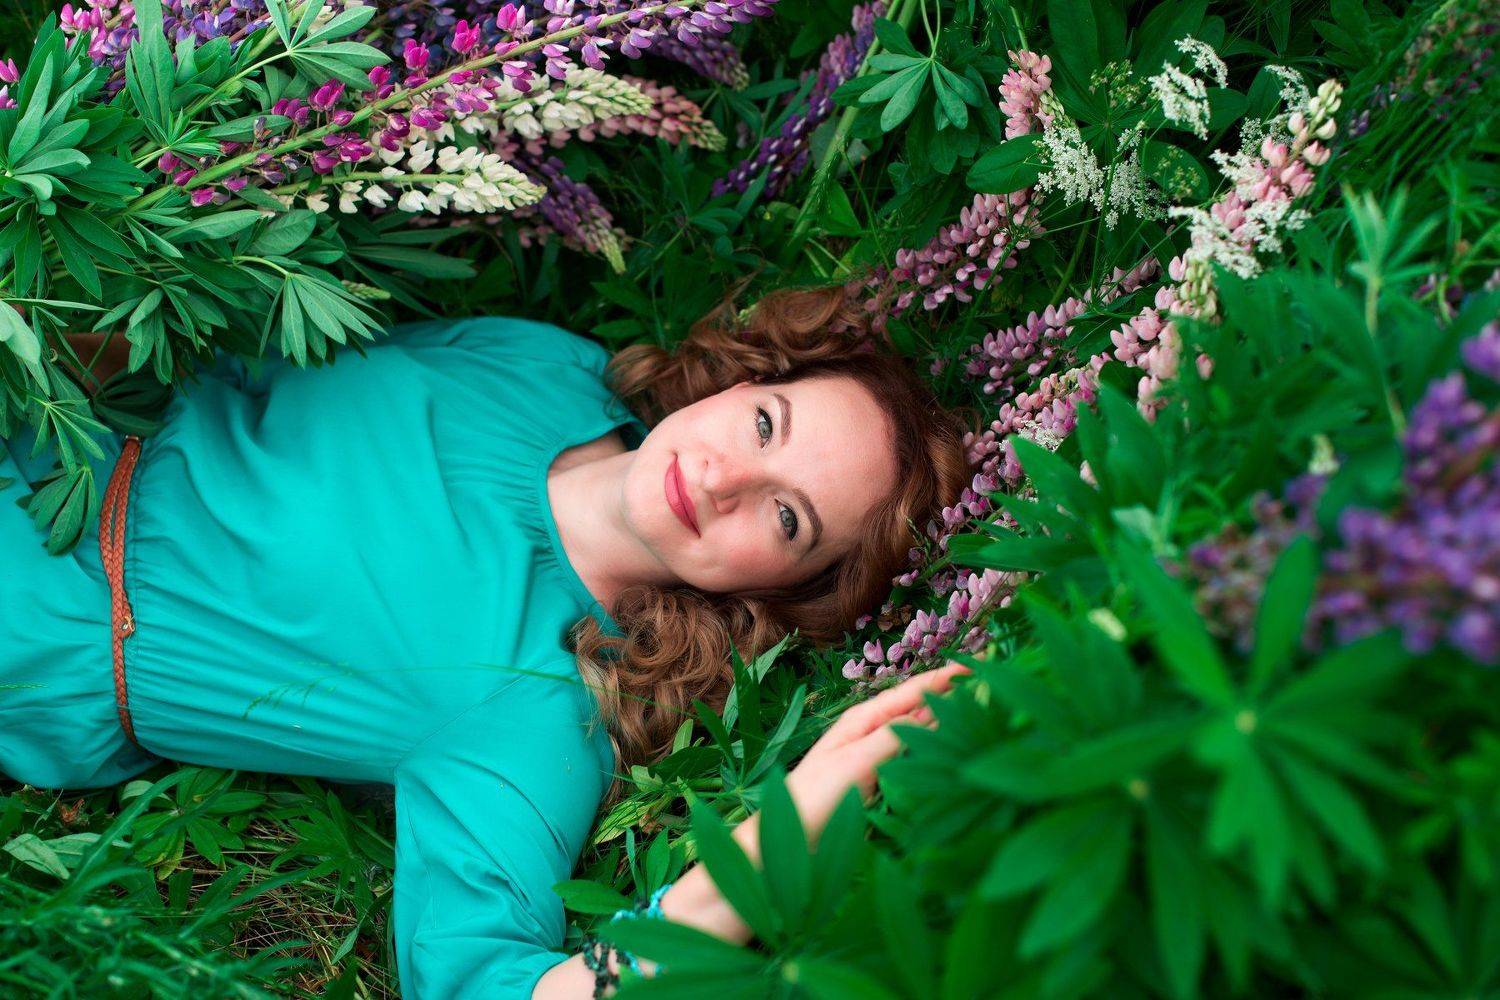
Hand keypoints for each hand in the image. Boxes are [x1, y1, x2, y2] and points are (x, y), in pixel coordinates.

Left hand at [783, 661, 972, 846]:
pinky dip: (930, 751)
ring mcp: (871, 756)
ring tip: (978, 715)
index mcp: (863, 719)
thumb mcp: (858, 761)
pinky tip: (946, 756)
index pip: (913, 690)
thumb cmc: (816, 797)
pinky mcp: (874, 781)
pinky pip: (910, 758)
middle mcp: (869, 732)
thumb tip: (934, 711)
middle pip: (917, 708)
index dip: (945, 677)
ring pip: (916, 733)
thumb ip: (896, 736)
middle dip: (950, 696)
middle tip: (990, 688)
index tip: (979, 664)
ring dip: (943, 723)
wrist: (786, 836)